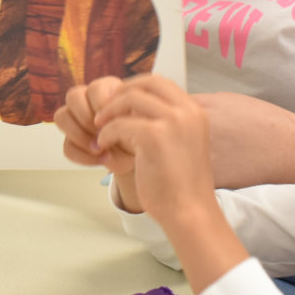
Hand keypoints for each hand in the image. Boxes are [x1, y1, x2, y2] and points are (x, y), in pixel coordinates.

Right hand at [55, 78, 145, 211]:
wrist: (147, 157)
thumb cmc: (146, 134)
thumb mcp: (144, 124)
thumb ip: (129, 120)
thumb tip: (106, 129)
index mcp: (109, 89)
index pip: (95, 88)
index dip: (102, 104)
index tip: (116, 119)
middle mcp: (89, 101)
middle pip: (72, 96)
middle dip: (87, 117)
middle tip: (102, 132)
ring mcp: (78, 121)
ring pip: (61, 116)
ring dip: (79, 135)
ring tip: (99, 149)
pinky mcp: (74, 142)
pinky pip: (67, 146)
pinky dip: (83, 156)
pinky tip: (101, 160)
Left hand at [92, 76, 218, 226]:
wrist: (190, 211)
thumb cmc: (181, 185)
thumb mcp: (181, 143)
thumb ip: (165, 123)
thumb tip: (134, 106)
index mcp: (195, 112)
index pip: (161, 82)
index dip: (135, 87)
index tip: (118, 100)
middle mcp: (187, 112)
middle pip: (146, 83)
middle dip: (120, 93)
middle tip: (104, 110)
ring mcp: (173, 122)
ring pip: (130, 99)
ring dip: (109, 112)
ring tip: (100, 128)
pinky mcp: (155, 137)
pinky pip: (119, 124)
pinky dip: (106, 133)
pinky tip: (104, 145)